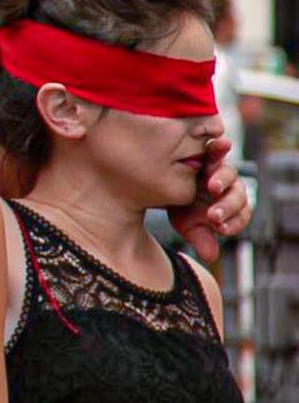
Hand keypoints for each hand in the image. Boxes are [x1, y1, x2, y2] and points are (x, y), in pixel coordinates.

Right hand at [168, 136, 251, 263]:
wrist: (160, 186)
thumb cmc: (179, 205)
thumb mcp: (187, 224)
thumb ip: (201, 238)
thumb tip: (211, 257)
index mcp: (228, 205)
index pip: (241, 216)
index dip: (233, 223)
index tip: (219, 230)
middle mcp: (228, 186)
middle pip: (237, 196)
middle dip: (226, 207)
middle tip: (213, 216)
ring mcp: (219, 168)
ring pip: (229, 174)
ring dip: (222, 180)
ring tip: (212, 186)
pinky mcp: (207, 153)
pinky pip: (216, 148)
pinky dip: (220, 147)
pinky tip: (222, 145)